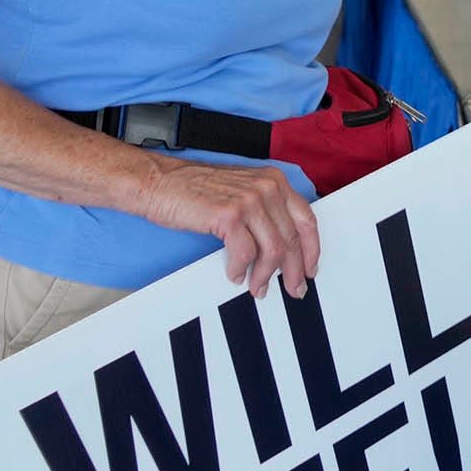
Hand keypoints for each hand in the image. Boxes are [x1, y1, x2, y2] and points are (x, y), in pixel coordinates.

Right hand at [134, 156, 320, 298]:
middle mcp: (266, 187)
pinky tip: (234, 274)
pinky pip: (245, 253)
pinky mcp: (229, 215)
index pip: (306, 219)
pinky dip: (240, 269)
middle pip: (292, 239)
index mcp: (274, 181)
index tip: (311, 268)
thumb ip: (264, 211)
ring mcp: (249, 200)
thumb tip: (279, 247)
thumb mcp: (240, 191)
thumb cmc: (193, 188)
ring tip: (257, 288)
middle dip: (294, 270)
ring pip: (273, 250)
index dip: (312, 249)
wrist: (158, 181)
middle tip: (293, 289)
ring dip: (265, 276)